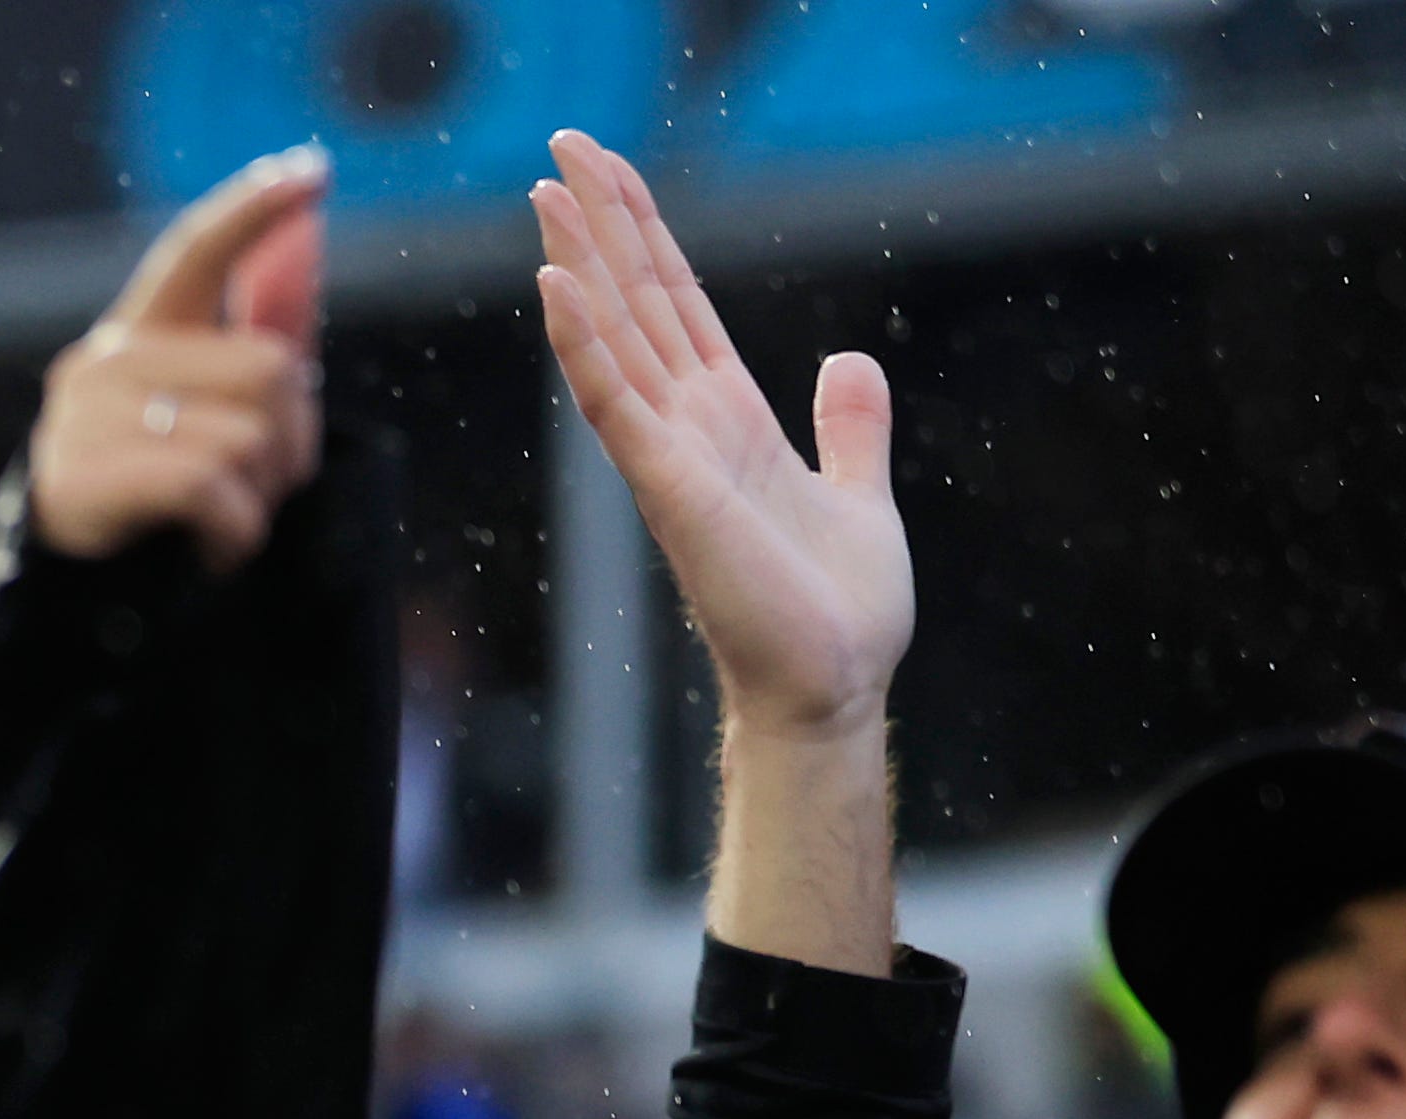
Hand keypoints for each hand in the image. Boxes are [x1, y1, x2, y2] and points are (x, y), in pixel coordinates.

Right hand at [29, 153, 327, 567]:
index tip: (314, 171)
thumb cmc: (152, 511)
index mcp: (136, 336)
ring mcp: (85, 419)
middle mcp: (104, 362)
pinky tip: (213, 552)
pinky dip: (233, 532)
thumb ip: (251, 342)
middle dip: (293, 442)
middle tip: (258, 493)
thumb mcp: (202, 419)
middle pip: (271, 370)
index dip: (254, 209)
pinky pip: (208, 487)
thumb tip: (303, 246)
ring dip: (261, 500)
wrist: (69, 610)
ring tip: (226, 529)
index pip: (197, 252)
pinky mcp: (80, 479)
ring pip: (248, 435)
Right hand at [530, 134, 902, 744]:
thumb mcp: (859, 492)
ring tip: (547, 190)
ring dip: (580, 262)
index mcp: (728, 419)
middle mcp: (689, 427)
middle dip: (601, 222)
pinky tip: (559, 287)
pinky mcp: (673, 490)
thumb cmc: (837, 614)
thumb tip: (849, 359)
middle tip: (561, 145)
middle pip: (635, 302)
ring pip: (615, 338)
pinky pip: (617, 405)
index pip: (676, 307)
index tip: (609, 172)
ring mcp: (672, 457)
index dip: (644, 235)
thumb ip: (850, 425)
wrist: (833, 686)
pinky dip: (585, 346)